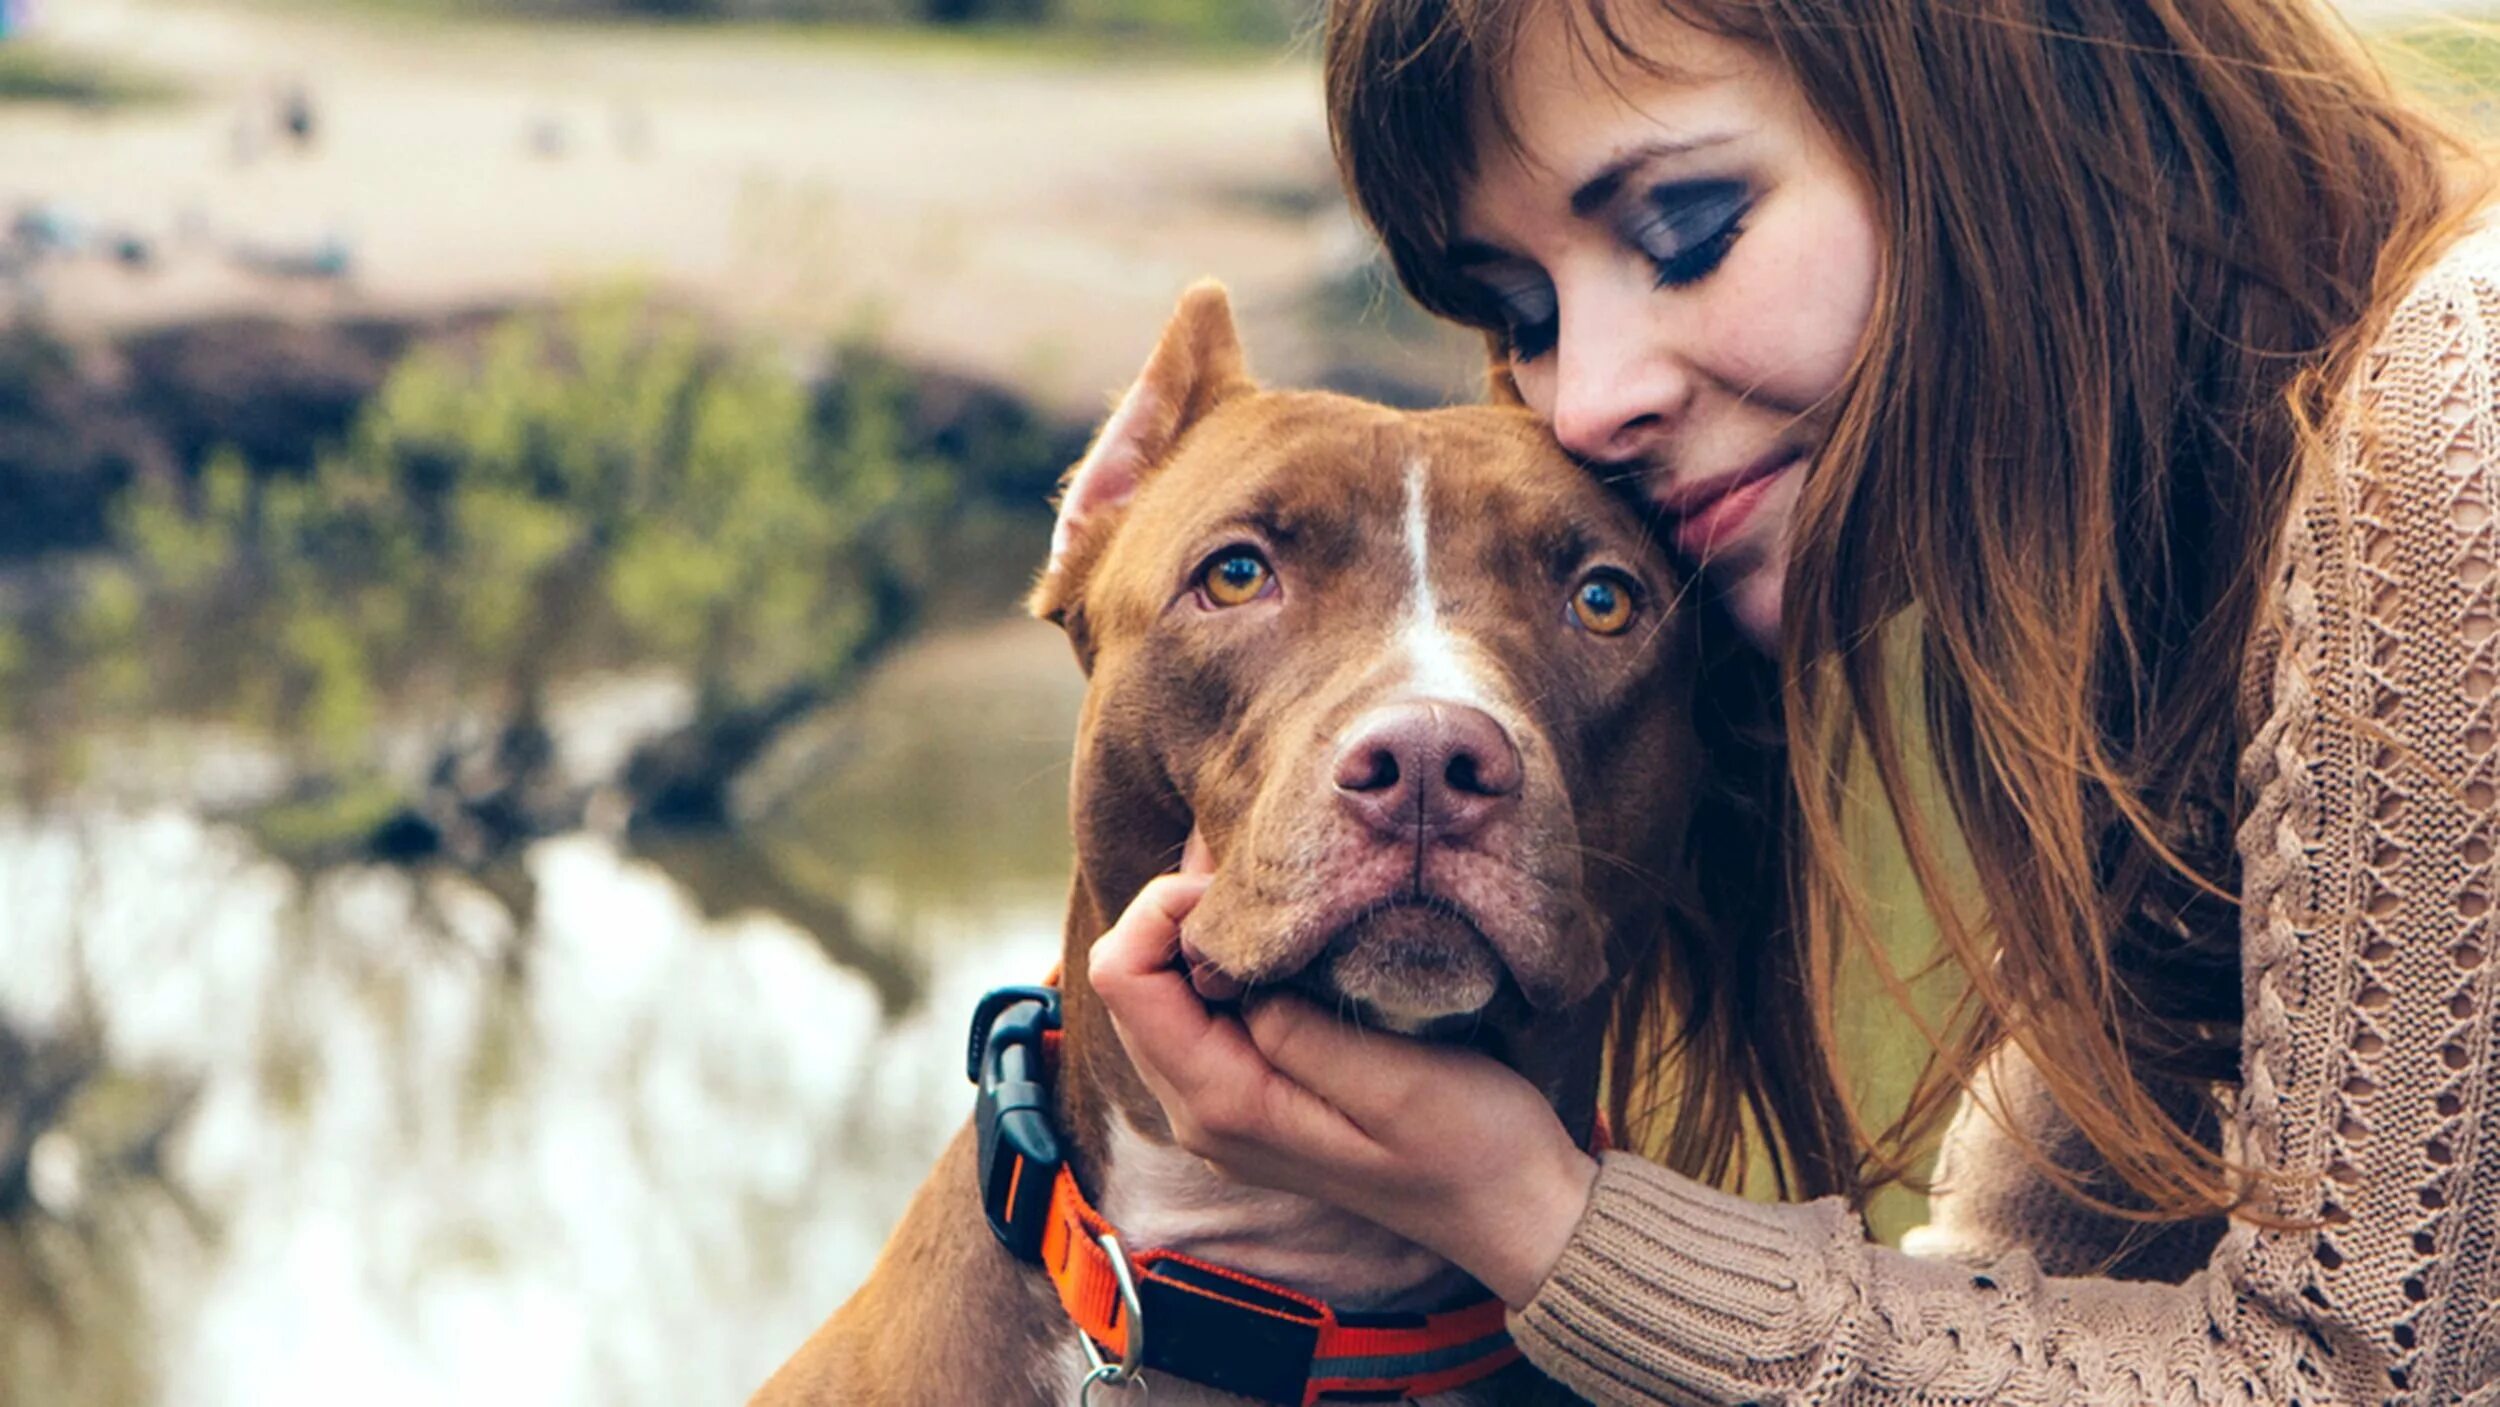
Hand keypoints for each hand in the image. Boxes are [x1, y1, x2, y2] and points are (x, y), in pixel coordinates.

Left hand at [1086, 836, 1598, 1307]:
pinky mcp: (1251, 1101)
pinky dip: (1223, 964)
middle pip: (1130, 982)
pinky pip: (1199, 1017)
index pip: (1125, 978)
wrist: (1512, 1210)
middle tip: (1259, 869)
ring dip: (1200, 935)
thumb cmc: (1471, 1145)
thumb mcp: (1396, 1082)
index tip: (1247, 885)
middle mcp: (1202, 1114)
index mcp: (1225, 1104)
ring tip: (1272, 887)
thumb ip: (1298, 1029)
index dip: (1164, 909)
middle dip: (1178, 912)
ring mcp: (1222, 1112)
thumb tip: (1231, 967)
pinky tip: (1280, 933)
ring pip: (1160, 996)